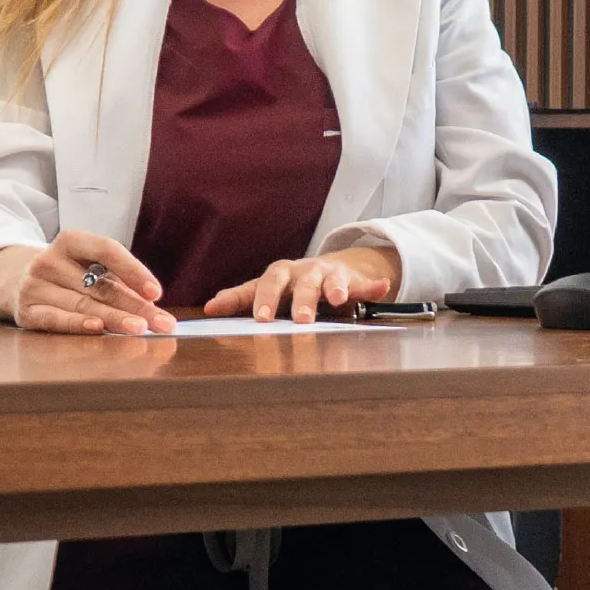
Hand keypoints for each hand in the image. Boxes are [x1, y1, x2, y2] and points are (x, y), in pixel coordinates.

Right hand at [0, 231, 176, 335]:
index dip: (134, 270)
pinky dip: (77, 323)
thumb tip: (154, 307)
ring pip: (83, 304)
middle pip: (100, 285)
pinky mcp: (25, 311)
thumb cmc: (67, 275)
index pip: (107, 250)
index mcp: (70, 240)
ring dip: (115, 319)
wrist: (14, 280)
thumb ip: (118, 282)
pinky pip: (55, 318)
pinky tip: (98, 328)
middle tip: (162, 324)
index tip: (157, 293)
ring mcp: (35, 285)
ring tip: (140, 330)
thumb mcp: (89, 267)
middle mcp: (49, 259)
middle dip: (136, 306)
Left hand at [202, 245, 402, 323]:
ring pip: (329, 280)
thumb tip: (208, 307)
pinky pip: (364, 283)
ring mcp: (328, 275)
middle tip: (301, 320)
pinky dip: (373, 286)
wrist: (328, 269)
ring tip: (336, 299)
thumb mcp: (266, 290)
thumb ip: (239, 299)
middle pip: (299, 282)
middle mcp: (303, 272)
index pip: (266, 283)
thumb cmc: (290, 285)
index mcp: (280, 275)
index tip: (260, 318)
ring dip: (333, 288)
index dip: (263, 299)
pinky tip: (381, 288)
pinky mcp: (352, 281)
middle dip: (300, 300)